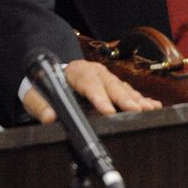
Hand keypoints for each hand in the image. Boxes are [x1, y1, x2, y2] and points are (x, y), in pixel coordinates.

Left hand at [23, 59, 161, 123]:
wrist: (51, 75)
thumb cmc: (44, 87)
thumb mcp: (34, 94)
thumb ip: (39, 105)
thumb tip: (49, 116)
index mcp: (77, 70)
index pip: (89, 82)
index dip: (99, 97)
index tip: (107, 110)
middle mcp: (96, 72)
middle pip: (112, 85)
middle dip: (125, 99)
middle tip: (136, 111)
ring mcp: (107, 78)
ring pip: (123, 88)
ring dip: (136, 100)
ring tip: (149, 109)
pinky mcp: (113, 87)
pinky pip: (129, 92)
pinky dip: (140, 99)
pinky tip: (153, 106)